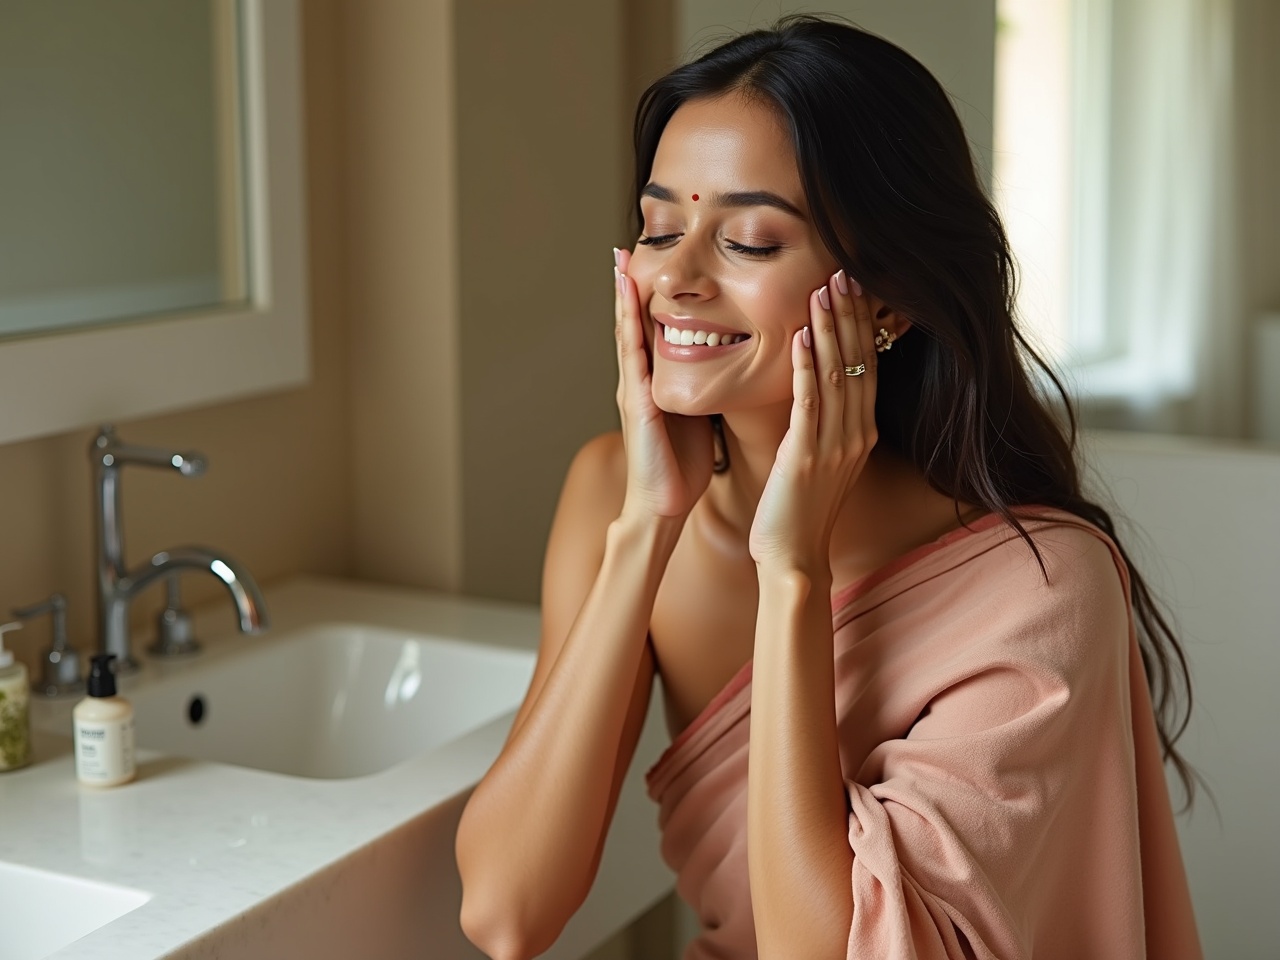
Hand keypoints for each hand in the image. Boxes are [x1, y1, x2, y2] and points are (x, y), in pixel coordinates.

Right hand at [614, 247, 714, 520]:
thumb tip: (729, 361)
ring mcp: (633, 389)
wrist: (664, 504)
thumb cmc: (682, 464)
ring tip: (620, 258)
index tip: (654, 259)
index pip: (654, 328)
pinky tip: (628, 301)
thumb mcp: (698, 413)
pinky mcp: (637, 402)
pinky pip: (633, 355)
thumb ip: (704, 386)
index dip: (653, 295)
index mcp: (656, 381)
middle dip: (631, 283)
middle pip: (635, 321)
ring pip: (628, 331)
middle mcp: (639, 379)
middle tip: (627, 243)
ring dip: (624, 294)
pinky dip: (629, 324)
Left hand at [748, 269, 877, 571]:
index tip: (855, 287)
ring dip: (830, 328)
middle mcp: (855, 434)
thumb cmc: (800, 511)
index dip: (862, 325)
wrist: (794, 558)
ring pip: (836, 374)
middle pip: (858, 361)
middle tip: (844, 270)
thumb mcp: (823, 461)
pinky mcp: (807, 455)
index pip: (866, 366)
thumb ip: (827, 425)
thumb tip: (820, 390)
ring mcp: (835, 445)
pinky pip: (809, 402)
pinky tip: (800, 336)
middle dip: (851, 314)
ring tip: (823, 288)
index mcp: (861, 433)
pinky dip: (806, 367)